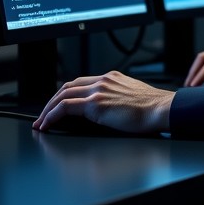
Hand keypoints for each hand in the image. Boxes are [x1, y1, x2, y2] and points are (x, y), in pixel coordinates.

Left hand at [32, 70, 173, 134]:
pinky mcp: (96, 103)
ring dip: (48, 109)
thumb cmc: (153, 110)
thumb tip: (109, 112)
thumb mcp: (132, 98)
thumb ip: (118, 99)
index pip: (82, 82)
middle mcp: (103, 80)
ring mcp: (99, 90)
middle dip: (52, 101)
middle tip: (43, 115)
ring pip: (63, 95)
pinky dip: (52, 115)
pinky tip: (47, 125)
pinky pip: (65, 107)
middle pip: (68, 86)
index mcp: (112, 78)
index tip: (58, 106)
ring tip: (41, 122)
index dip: (66, 94)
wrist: (162, 110)